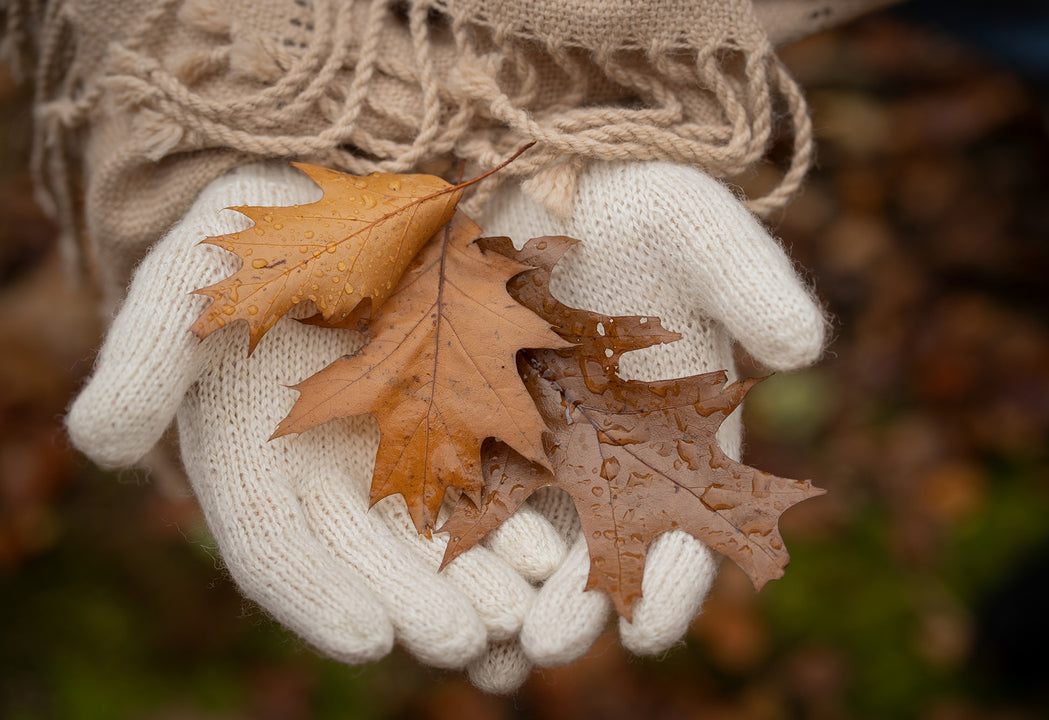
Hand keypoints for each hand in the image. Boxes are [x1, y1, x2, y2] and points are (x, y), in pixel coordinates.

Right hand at [65, 162, 566, 688]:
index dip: (320, 595)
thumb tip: (99, 443)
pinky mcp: (452, 407)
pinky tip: (554, 543)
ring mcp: (392, 444)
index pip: (278, 546)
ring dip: (478, 575)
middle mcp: (325, 470)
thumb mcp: (185, 288)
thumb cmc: (241, 245)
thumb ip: (145, 361)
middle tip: (467, 642)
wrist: (320, 201)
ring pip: (433, 529)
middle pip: (370, 557)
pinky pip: (485, 470)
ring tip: (526, 612)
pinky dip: (515, 509)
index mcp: (253, 460)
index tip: (371, 640)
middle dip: (417, 603)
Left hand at [479, 160, 825, 665]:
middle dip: (579, 598)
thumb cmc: (628, 192)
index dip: (680, 573)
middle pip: (603, 539)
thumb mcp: (693, 222)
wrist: (537, 163)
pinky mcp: (471, 411)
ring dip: (509, 587)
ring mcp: (537, 433)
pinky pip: (460, 481)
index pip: (690, 512)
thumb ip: (749, 278)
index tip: (652, 628)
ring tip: (486, 640)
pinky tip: (426, 573)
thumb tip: (805, 350)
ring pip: (528, 529)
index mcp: (677, 418)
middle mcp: (610, 442)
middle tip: (547, 647)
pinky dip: (452, 532)